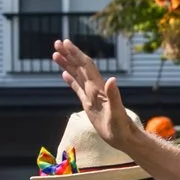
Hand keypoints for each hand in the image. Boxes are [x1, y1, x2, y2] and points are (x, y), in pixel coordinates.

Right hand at [54, 39, 135, 153]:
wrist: (124, 137)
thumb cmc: (121, 127)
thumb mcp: (117, 112)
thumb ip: (114, 95)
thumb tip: (112, 79)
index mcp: (99, 88)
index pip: (86, 66)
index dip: (76, 54)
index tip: (66, 43)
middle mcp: (95, 89)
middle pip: (79, 67)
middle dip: (68, 54)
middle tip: (57, 42)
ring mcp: (91, 96)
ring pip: (77, 75)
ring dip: (67, 64)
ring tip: (55, 54)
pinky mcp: (89, 104)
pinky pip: (77, 89)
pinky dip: (71, 80)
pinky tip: (64, 74)